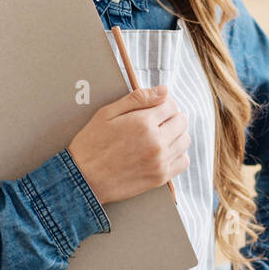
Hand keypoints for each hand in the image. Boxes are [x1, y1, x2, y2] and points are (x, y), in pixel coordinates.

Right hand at [68, 84, 189, 206]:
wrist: (83, 179)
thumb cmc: (91, 144)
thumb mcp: (107, 113)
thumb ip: (137, 98)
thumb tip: (164, 90)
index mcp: (143, 123)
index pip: (171, 105)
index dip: (163, 103)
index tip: (154, 108)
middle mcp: (156, 142)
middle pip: (181, 121)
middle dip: (171, 117)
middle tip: (156, 122)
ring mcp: (160, 161)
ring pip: (185, 140)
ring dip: (176, 135)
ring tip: (159, 136)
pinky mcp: (160, 177)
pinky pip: (183, 161)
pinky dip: (177, 154)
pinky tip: (163, 152)